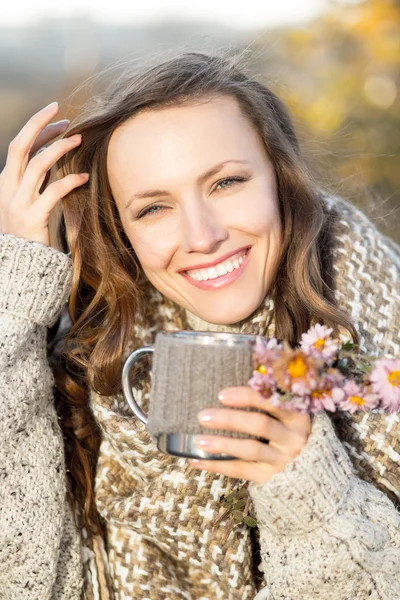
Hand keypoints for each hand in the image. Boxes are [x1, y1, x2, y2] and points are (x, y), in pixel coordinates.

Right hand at [0, 101, 88, 247]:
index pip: (19, 147)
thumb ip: (35, 182)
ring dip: (59, 148)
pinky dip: (70, 181)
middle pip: (19, 146)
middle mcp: (7, 189)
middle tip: (59, 110)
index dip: (36, 128)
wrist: (19, 266)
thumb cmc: (28, 234)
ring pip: (37, 164)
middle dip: (38, 124)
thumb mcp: (26, 202)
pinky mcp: (32, 218)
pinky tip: (84, 176)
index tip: (57, 116)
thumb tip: (52, 156)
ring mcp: (17, 203)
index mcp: (5, 183)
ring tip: (78, 140)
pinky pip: (53, 192)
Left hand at [190, 386, 311, 483]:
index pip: (272, 401)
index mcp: (297, 414)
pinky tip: (197, 461)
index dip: (247, 397)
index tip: (221, 395)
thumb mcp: (287, 411)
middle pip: (260, 424)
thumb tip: (231, 371)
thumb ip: (268, 396)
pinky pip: (242, 471)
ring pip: (251, 449)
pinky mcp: (272, 477)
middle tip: (202, 416)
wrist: (311, 468)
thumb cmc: (287, 427)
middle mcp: (293, 437)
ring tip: (198, 441)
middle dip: (229, 419)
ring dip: (223, 445)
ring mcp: (283, 459)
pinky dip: (218, 466)